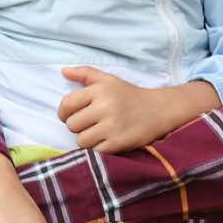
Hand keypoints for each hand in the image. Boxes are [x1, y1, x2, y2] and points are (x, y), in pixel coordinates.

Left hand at [57, 69, 218, 153]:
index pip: (67, 105)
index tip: (71, 115)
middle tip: (90, 124)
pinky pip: (95, 151)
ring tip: (98, 133)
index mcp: (99, 90)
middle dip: (78, 126)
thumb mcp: (109, 80)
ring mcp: (112, 126)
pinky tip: (108, 140)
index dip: (64, 113)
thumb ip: (85, 73)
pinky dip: (99, 148)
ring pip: (81, 140)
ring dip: (87, 139)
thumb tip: (63, 71)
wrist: (159, 110)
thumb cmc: (129, 95)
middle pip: (72, 124)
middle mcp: (105, 106)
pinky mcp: (118, 143)